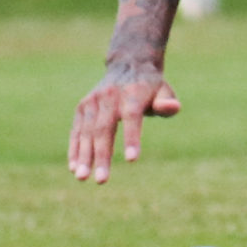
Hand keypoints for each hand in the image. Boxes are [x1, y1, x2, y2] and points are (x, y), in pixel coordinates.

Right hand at [68, 63, 181, 183]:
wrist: (128, 65)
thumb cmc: (151, 87)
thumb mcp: (164, 91)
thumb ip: (167, 103)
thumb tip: (173, 108)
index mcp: (133, 93)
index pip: (132, 116)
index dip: (132, 137)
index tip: (133, 160)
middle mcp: (109, 96)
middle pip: (104, 129)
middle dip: (102, 155)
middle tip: (101, 180)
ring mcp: (93, 101)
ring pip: (87, 132)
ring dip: (84, 156)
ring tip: (82, 178)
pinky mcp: (82, 107)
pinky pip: (76, 130)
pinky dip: (74, 148)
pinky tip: (74, 168)